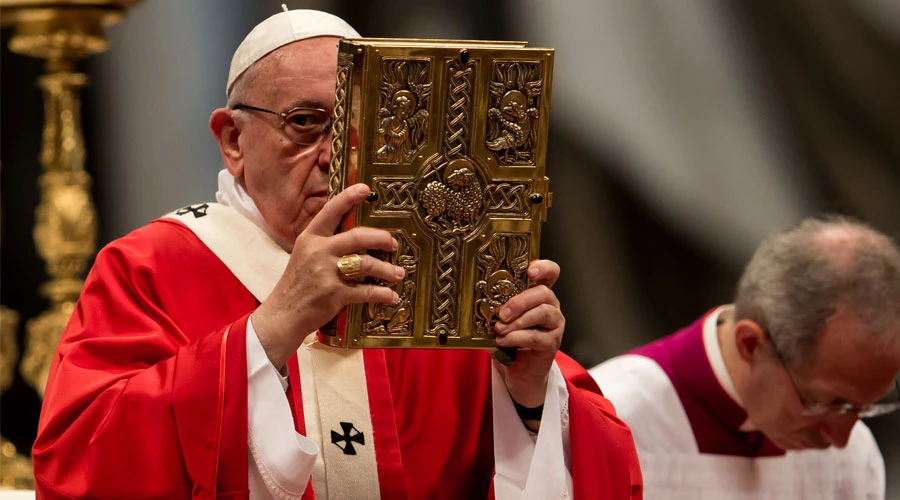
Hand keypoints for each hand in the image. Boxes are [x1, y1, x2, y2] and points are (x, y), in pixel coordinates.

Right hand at [252, 184, 404, 368]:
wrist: (282, 315)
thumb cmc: (297, 285)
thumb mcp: (304, 256)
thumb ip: (325, 244)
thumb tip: (356, 237)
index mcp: (309, 238)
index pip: (330, 212)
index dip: (348, 198)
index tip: (365, 188)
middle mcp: (318, 252)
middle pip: (358, 236)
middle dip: (381, 238)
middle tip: (393, 243)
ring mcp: (326, 273)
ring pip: (367, 264)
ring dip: (387, 269)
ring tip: (398, 273)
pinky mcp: (335, 294)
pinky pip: (367, 291)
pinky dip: (383, 294)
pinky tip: (391, 296)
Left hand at [493, 260, 563, 412]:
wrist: (518, 372)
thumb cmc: (508, 342)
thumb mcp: (500, 321)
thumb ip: (496, 309)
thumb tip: (479, 301)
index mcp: (538, 295)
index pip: (550, 273)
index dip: (544, 268)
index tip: (530, 271)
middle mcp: (551, 306)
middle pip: (543, 292)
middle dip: (520, 301)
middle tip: (502, 313)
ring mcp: (554, 325)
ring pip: (543, 313)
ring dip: (517, 321)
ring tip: (499, 329)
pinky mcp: (552, 343)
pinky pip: (537, 337)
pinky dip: (517, 337)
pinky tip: (503, 341)